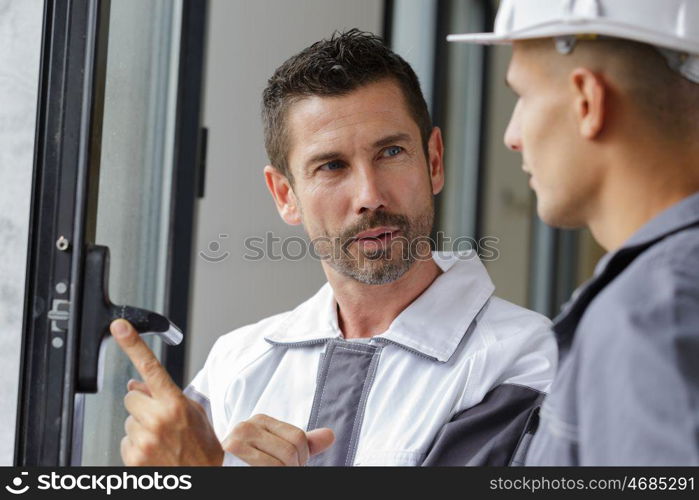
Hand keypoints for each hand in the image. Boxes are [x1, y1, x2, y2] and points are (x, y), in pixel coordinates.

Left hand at [110, 319, 223, 465]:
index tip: (120, 327)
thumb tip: (136, 383)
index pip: (151, 366)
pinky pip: (124, 442)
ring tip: (161, 439)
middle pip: (131, 396)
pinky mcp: (133, 458)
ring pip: (127, 420)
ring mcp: (143, 439)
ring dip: (140, 426)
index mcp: (175, 403)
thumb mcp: (194, 414)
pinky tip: (154, 451)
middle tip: (160, 419)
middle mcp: (157, 419)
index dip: (133, 344)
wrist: (205, 477)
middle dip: (142, 404)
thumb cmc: (204, 447)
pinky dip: (136, 446)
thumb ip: (165, 395)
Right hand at [223, 414, 333, 465]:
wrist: (215, 468)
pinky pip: (267, 468)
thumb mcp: (276, 450)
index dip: (301, 458)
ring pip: (281, 462)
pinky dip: (271, 476)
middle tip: (282, 473)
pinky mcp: (232, 449)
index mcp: (263, 420)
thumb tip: (330, 435)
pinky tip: (260, 475)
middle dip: (293, 468)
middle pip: (292, 450)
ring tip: (270, 475)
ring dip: (283, 474)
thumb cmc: (248, 465)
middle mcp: (250, 424)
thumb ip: (302, 444)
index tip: (291, 467)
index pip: (299, 437)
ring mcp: (239, 436)